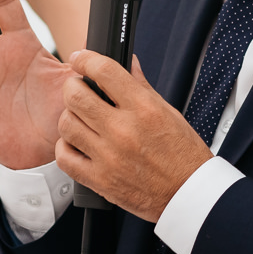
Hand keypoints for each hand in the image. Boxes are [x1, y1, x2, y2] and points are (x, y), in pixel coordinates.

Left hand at [57, 50, 213, 221]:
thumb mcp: (168, 113)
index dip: (86, 58)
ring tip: (80, 118)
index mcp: (144, 109)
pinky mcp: (100, 181)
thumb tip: (128, 62)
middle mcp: (123, 131)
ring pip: (66, 124)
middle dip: (72, 85)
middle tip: (78, 87)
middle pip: (75, 96)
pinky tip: (77, 143)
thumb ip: (141, 86)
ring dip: (69, 116)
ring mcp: (109, 157)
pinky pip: (64, 157)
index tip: (80, 59)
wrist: (188, 194)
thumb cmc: (183, 154)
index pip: (104, 71)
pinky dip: (66, 146)